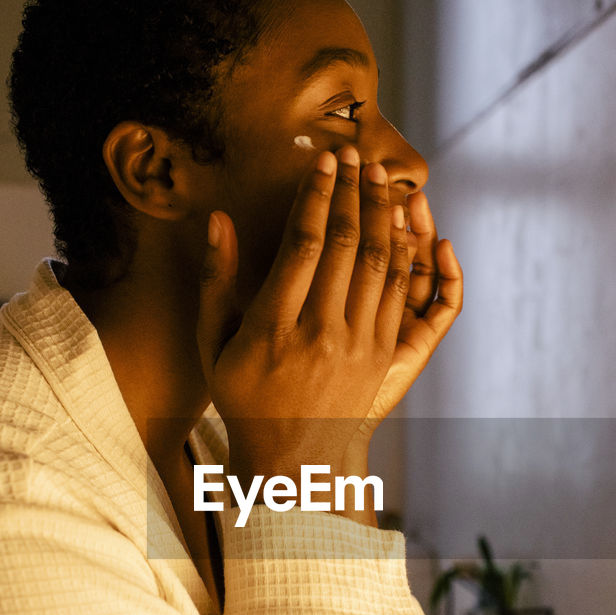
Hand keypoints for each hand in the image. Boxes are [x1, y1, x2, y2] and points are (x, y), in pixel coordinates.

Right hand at [196, 147, 460, 487]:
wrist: (293, 460)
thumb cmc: (243, 396)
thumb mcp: (212, 345)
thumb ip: (215, 281)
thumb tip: (218, 220)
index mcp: (272, 329)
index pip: (302, 246)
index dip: (316, 196)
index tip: (323, 161)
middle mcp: (319, 335)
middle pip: (346, 246)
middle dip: (353, 191)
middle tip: (355, 154)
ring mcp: (357, 347)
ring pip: (380, 264)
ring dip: (381, 213)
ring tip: (377, 176)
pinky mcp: (382, 356)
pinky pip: (399, 292)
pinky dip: (402, 251)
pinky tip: (397, 222)